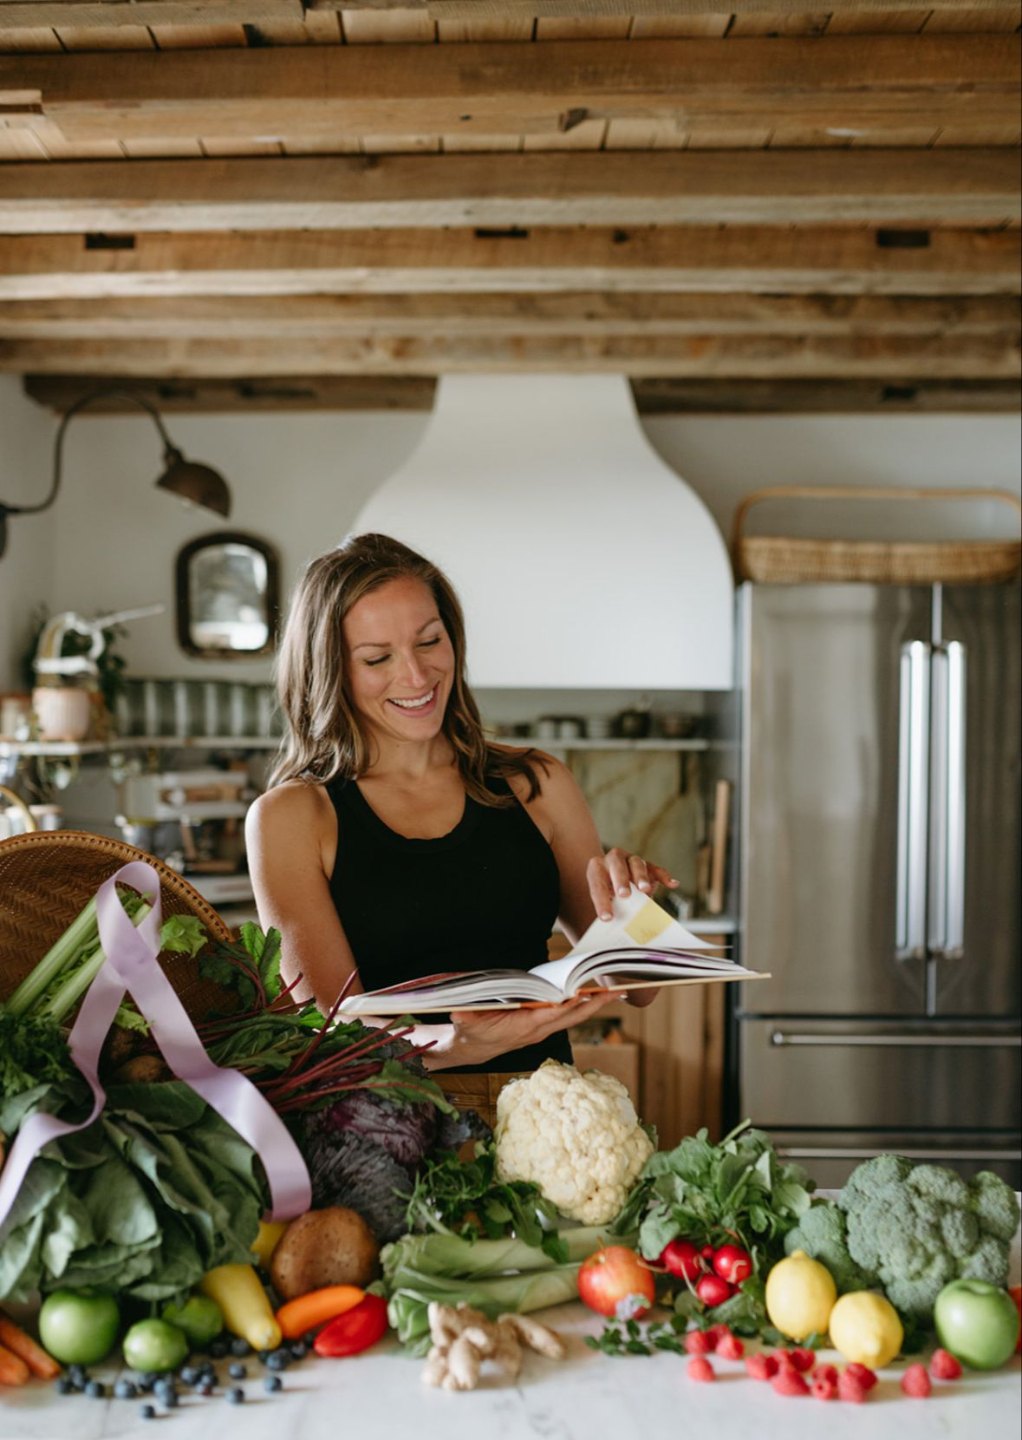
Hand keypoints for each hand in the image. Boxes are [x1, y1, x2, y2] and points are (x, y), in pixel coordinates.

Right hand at [446, 991, 622, 1068]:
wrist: (474, 1047)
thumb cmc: (471, 1032)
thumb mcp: (466, 1023)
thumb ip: (465, 1018)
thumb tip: (458, 1013)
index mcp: (523, 1026)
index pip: (549, 1015)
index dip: (566, 1005)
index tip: (583, 994)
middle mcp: (538, 1029)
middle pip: (572, 1016)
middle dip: (594, 1005)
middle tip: (617, 992)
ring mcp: (542, 1029)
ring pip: (574, 1017)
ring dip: (594, 1005)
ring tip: (615, 992)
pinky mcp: (543, 1026)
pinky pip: (568, 1016)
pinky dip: (583, 1006)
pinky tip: (594, 997)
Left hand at [587, 847, 677, 920]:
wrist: (613, 879)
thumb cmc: (606, 895)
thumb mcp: (603, 901)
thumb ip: (608, 910)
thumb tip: (611, 932)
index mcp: (596, 870)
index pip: (597, 885)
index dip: (601, 902)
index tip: (607, 918)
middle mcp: (613, 860)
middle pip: (617, 865)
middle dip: (621, 880)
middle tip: (624, 895)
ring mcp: (630, 860)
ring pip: (636, 863)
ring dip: (641, 876)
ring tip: (644, 890)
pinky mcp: (647, 865)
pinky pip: (655, 869)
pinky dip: (663, 875)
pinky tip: (672, 884)